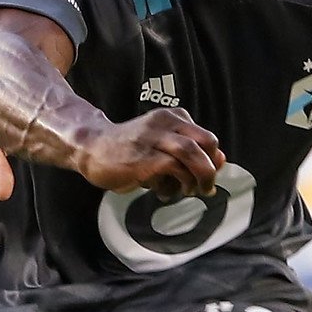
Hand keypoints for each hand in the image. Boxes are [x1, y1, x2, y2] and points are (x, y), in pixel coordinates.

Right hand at [74, 107, 225, 198]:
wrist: (91, 148)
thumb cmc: (127, 151)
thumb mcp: (160, 147)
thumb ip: (187, 153)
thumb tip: (220, 160)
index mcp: (172, 118)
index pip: (206, 138)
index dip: (212, 161)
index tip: (206, 177)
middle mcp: (166, 124)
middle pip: (207, 142)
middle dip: (211, 168)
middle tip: (205, 187)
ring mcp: (155, 139)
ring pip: (193, 154)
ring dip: (199, 177)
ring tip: (192, 192)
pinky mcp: (145, 157)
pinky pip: (174, 168)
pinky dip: (178, 184)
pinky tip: (167, 193)